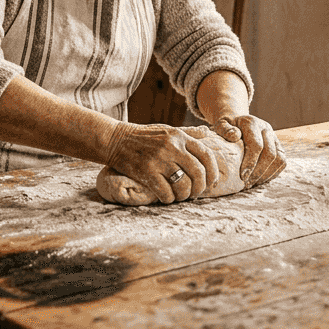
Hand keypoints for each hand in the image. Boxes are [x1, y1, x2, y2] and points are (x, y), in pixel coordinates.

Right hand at [104, 122, 222, 203]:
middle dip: (200, 188)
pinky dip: (169, 199)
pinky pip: (166, 192)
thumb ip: (187, 133)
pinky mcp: (147, 171)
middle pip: (198, 172)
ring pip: (183, 185)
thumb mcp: (167, 129)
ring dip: (184, 195)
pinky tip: (166, 198)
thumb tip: (207, 132)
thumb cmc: (143, 136)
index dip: (213, 172)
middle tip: (196, 193)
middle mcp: (172, 147)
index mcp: (179, 136)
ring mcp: (159, 159)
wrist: (115, 140)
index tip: (211, 181)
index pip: (206, 155)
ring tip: (180, 196)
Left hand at [213, 114, 284, 185]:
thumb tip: (234, 136)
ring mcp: (274, 137)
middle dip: (258, 172)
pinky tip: (259, 180)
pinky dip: (272, 174)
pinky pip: (281, 162)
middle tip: (246, 184)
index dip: (251, 162)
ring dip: (266, 175)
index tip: (242, 176)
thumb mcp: (220, 125)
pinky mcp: (278, 146)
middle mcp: (266, 128)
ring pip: (279, 159)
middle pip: (270, 154)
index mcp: (251, 122)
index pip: (256, 145)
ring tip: (252, 183)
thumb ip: (224, 129)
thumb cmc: (226, 127)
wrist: (236, 122)